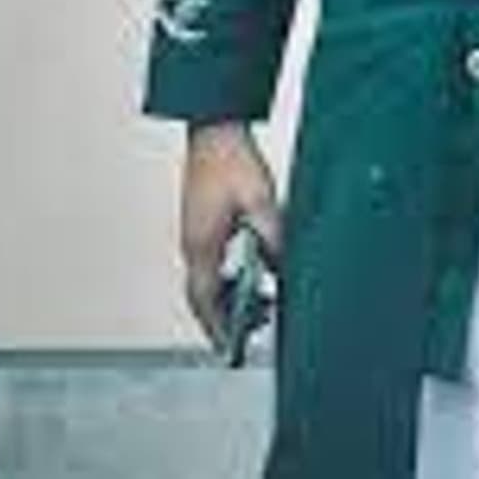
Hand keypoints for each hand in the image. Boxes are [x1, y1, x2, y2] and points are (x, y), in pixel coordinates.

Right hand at [180, 122, 281, 352]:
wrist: (214, 129)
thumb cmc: (232, 160)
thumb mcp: (261, 201)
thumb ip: (273, 236)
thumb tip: (285, 267)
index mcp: (202, 244)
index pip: (206, 300)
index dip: (218, 327)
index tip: (232, 349)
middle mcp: (192, 243)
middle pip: (203, 295)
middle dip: (225, 317)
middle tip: (252, 331)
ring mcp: (194, 232)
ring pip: (206, 279)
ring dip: (228, 297)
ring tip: (259, 306)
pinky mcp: (200, 222)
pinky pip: (211, 262)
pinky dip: (228, 276)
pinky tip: (252, 271)